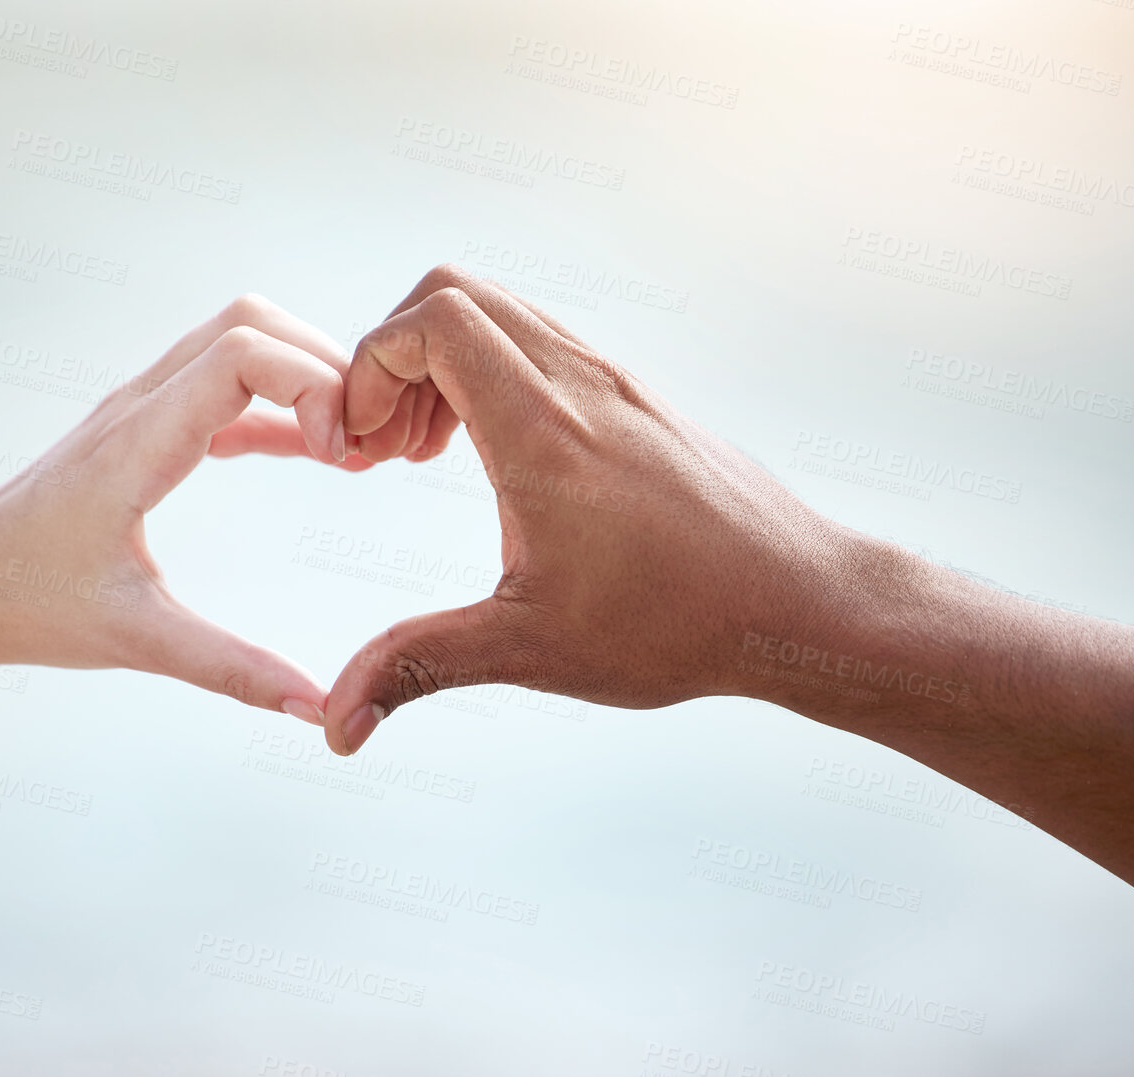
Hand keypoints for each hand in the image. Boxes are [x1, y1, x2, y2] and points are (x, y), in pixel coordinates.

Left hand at [0, 294, 362, 723]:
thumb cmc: (27, 606)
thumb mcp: (136, 642)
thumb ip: (232, 671)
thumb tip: (317, 707)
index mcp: (138, 442)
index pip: (244, 352)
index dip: (314, 384)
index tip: (344, 455)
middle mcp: (139, 406)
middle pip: (251, 323)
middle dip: (325, 365)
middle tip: (367, 440)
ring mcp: (139, 411)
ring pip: (238, 340)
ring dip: (304, 376)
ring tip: (353, 448)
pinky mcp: (142, 431)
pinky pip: (224, 388)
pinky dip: (279, 406)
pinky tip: (317, 454)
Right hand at [324, 265, 863, 752]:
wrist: (797, 602)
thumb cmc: (678, 624)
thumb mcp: (530, 647)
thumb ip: (419, 665)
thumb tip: (336, 726)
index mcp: (542, 429)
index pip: (432, 321)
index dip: (369, 367)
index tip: (365, 450)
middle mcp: (578, 382)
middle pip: (455, 293)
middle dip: (394, 356)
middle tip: (388, 447)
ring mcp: (612, 379)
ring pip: (501, 311)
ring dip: (443, 364)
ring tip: (430, 455)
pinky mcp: (635, 396)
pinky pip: (541, 341)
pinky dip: (492, 372)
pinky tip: (495, 461)